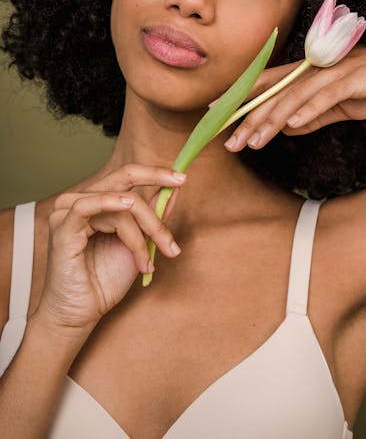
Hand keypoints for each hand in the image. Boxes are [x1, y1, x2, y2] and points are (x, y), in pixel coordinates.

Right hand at [31, 164, 185, 333]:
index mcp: (97, 201)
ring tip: (148, 261)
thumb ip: (152, 215)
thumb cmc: (104, 281)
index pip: (127, 175)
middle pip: (125, 180)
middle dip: (155, 194)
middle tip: (177, 202)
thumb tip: (174, 188)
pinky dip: (112, 207)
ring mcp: (68, 212)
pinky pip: (87, 206)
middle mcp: (81, 200)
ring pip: (120, 203)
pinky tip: (129, 216)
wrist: (80, 314)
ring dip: (143, 231)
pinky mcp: (61, 227)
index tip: (182, 178)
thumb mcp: (138, 243)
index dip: (155, 173)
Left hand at [223, 39, 365, 150]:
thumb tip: (287, 127)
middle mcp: (317, 69)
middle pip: (274, 93)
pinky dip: (309, 109)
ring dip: (271, 119)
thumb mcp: (343, 105)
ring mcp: (335, 71)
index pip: (268, 86)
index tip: (217, 117)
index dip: (241, 100)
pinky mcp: (356, 78)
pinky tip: (291, 125)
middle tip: (227, 142)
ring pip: (294, 96)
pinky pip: (327, 95)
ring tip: (252, 141)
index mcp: (311, 74)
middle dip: (249, 119)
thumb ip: (316, 115)